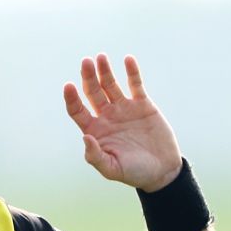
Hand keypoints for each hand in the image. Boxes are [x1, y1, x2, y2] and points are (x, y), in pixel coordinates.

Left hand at [63, 54, 181, 190]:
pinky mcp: (142, 104)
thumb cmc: (135, 173)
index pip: (78, 110)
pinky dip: (132, 72)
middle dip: (88, 77)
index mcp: (96, 131)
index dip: (72, 98)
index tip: (68, 86)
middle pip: (93, 92)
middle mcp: (107, 116)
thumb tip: (85, 137)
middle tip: (86, 62)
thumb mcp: (113, 169)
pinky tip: (128, 59)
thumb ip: (95, 156)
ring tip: (101, 57)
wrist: (162, 171)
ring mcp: (124, 108)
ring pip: (111, 84)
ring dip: (105, 71)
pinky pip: (135, 84)